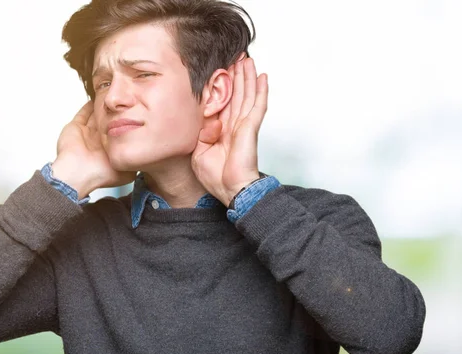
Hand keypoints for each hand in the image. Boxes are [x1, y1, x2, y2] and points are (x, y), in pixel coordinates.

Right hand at [52, 101, 136, 197]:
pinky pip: (83, 113)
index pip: (121, 135)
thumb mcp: (127, 173)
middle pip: (109, 124)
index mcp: (110, 151)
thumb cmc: (102, 174)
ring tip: (112, 97)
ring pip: (97, 117)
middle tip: (127, 104)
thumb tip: (148, 159)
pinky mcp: (76, 127)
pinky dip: (90, 105)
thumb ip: (136, 163)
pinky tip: (98, 96)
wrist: (78, 172)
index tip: (139, 117)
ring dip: (103, 108)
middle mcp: (99, 142)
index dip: (129, 127)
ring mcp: (87, 134)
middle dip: (117, 115)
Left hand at [191, 57, 268, 205]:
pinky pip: (258, 105)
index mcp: (221, 131)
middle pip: (236, 94)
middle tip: (236, 56)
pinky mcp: (251, 128)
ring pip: (247, 95)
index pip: (221, 103)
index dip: (221, 87)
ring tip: (247, 58)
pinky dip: (261, 91)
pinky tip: (262, 77)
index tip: (218, 70)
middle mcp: (234, 125)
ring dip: (247, 76)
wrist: (231, 190)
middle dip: (236, 75)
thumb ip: (202, 134)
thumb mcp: (199, 153)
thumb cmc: (216, 177)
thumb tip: (210, 121)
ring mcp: (244, 125)